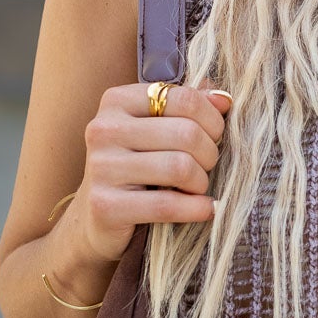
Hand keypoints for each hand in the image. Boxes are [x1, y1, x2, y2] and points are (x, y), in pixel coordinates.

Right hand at [72, 80, 233, 266]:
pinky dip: (196, 209)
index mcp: (117, 101)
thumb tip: (223, 99)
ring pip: (180, 167)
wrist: (94, 218)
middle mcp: (104, 129)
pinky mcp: (105, 206)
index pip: (184, 99)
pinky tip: (205, 209)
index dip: (212, 120)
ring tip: (198, 188)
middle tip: (206, 167)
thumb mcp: (156, 130)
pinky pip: (167, 205)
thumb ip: (188, 108)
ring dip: (201, 182)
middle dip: (209, 154)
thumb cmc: (135, 168)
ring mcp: (101, 168)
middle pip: (186, 133)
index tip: (214, 136)